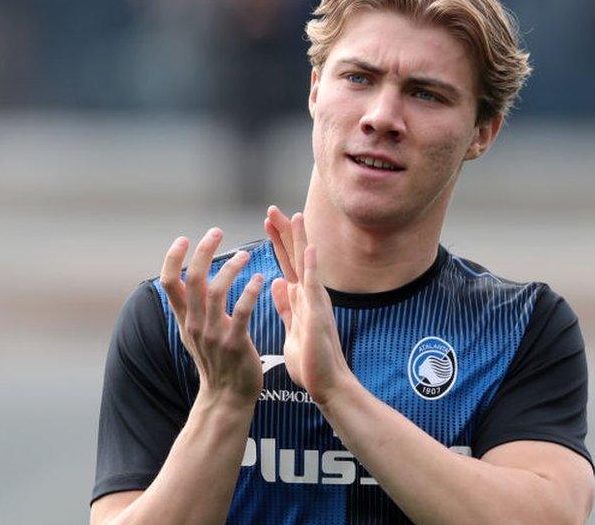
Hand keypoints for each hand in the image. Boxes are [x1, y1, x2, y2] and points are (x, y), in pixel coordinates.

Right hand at [160, 228, 264, 408]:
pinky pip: (241, 312)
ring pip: (217, 291)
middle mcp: (194, 324)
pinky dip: (251, 291)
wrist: (227, 396)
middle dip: (203, 251)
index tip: (184, 238)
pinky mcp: (234, 343)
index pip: (168, 282)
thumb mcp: (194, 332)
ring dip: (231, 268)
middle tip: (216, 231)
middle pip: (192, 279)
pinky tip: (260, 278)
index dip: (173, 257)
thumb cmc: (216, 360)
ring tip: (245, 254)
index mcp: (185, 318)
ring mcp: (213, 334)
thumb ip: (190, 307)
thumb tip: (184, 280)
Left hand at [265, 207, 353, 404]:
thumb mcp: (292, 328)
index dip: (277, 242)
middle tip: (272, 209)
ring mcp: (316, 303)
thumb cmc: (311, 362)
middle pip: (295, 257)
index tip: (268, 222)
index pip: (286, 264)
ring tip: (295, 215)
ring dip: (299, 240)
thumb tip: (276, 283)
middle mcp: (310, 296)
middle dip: (284, 233)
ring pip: (306, 265)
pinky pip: (314, 287)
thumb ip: (285, 306)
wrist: (326, 385)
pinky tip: (309, 248)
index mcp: (300, 299)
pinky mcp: (318, 315)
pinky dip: (311, 266)